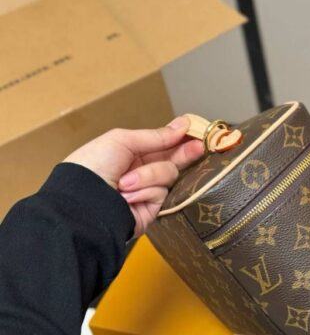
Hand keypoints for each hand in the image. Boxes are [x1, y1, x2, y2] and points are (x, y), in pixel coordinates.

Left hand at [64, 117, 203, 236]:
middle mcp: (142, 171)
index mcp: (132, 153)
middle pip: (172, 160)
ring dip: (147, 176)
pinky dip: (144, 192)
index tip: (193, 130)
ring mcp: (148, 191)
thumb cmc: (94, 166)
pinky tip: (127, 196)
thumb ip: (155, 136)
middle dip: (184, 153)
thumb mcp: (122, 141)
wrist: (83, 203)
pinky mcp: (151, 209)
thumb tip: (183, 125)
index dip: (177, 137)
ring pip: (168, 175)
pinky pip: (161, 194)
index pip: (161, 143)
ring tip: (124, 183)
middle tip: (199, 147)